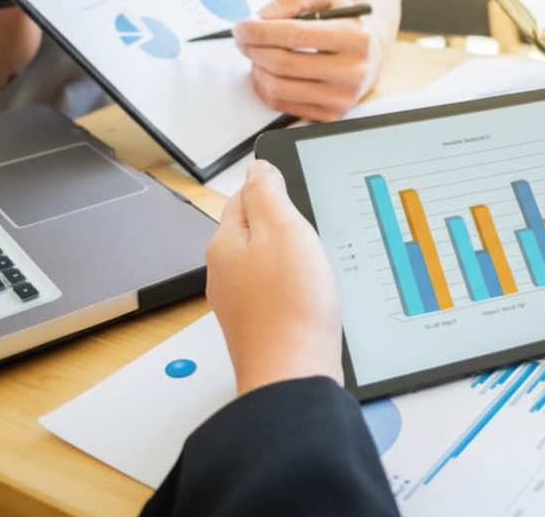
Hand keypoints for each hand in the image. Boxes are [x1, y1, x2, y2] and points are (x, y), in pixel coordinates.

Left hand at [205, 160, 342, 395]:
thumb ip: (268, 192)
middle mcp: (226, 274)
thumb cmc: (289, 307)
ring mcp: (243, 303)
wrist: (293, 376)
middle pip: (257, 231)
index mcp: (225, 244)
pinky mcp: (263, 326)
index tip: (301, 189)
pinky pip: (280, 292)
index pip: (244, 197)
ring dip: (295, 258)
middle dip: (286, 225)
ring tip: (320, 264)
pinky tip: (317, 296)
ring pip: (270, 263)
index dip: (275, 188)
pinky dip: (299, 288)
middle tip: (316, 226)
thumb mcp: (284, 230)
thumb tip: (258, 168)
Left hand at [234, 0, 383, 120]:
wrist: (367, 56)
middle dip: (253, 49)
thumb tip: (265, 16)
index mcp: (355, 39)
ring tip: (256, 54)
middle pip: (283, 63)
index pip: (295, 35)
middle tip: (242, 39)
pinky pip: (281, 104)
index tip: (241, 27)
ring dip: (256, 68)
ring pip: (278, 87)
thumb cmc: (344, 23)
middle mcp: (352, 72)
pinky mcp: (329, 115)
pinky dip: (263, 87)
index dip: (261, 31)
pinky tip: (266, 72)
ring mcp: (341, 98)